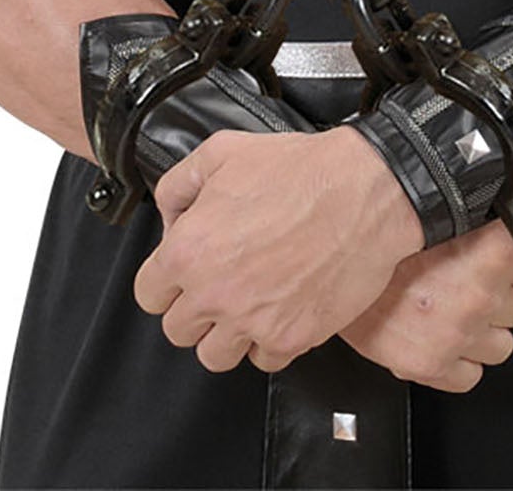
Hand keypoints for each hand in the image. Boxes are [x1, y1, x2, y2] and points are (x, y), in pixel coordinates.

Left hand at [134, 125, 424, 373]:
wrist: (365, 192)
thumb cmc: (299, 169)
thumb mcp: (223, 151)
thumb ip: (179, 185)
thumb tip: (170, 218)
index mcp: (189, 250)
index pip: (148, 295)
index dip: (165, 281)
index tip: (183, 273)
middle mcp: (214, 294)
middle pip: (178, 331)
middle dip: (194, 307)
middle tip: (220, 282)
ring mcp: (253, 322)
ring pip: (214, 356)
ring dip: (226, 333)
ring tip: (247, 301)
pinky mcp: (291, 338)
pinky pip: (262, 360)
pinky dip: (268, 340)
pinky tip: (279, 307)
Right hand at [340, 211, 512, 393]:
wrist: (329, 247)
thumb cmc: (390, 222)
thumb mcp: (458, 204)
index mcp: (494, 247)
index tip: (505, 259)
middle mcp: (480, 293)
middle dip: (500, 294)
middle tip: (465, 275)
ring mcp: (458, 332)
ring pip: (502, 345)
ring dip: (482, 327)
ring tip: (448, 302)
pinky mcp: (431, 364)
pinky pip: (470, 375)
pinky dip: (458, 358)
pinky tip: (438, 330)